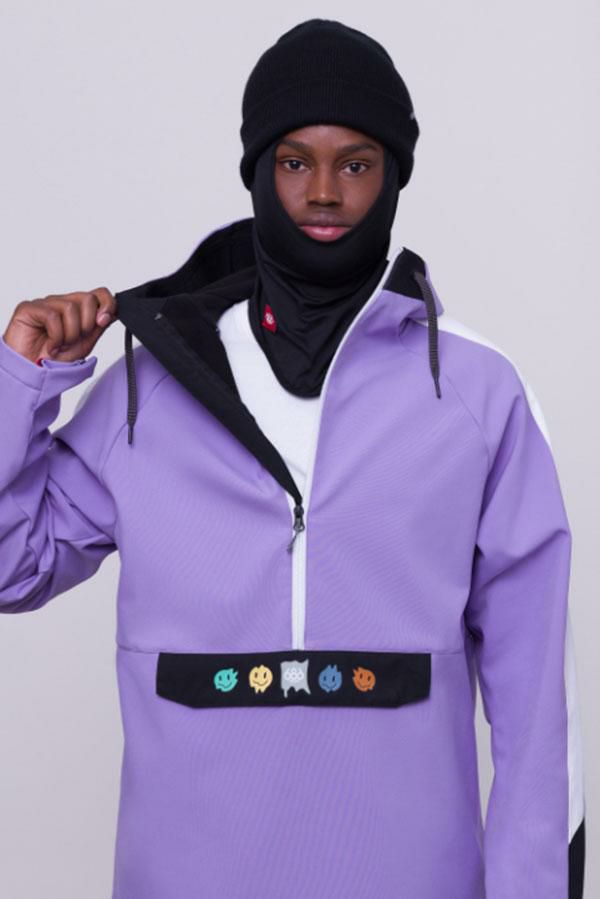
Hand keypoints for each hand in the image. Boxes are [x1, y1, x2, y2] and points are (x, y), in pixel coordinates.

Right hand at [2, 288, 116, 363]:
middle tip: (74, 340)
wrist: (34, 373)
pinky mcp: (29, 308)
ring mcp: (46, 304)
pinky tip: (50, 344)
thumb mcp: (85, 343)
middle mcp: (62, 303)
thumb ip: (98, 326)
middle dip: (86, 325)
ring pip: (70, 307)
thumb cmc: (55, 359)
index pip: (98, 293)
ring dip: (70, 334)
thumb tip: (113, 312)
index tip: (103, 321)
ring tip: (60, 345)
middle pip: (88, 298)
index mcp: (77, 310)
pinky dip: (56, 335)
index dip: (107, 304)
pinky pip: (52, 315)